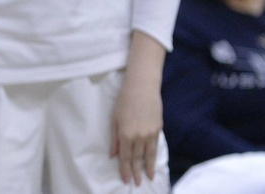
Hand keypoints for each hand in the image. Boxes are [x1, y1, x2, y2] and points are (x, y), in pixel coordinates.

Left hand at [110, 32, 164, 185]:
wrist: (142, 87)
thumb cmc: (123, 101)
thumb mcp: (114, 119)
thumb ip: (114, 139)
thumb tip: (113, 155)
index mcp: (125, 134)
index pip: (126, 157)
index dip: (126, 169)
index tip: (127, 180)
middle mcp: (139, 136)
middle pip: (138, 158)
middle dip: (137, 171)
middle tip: (137, 183)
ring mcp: (150, 133)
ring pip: (149, 155)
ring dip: (148, 167)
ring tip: (149, 177)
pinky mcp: (158, 129)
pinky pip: (156, 146)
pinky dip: (154, 156)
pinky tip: (154, 161)